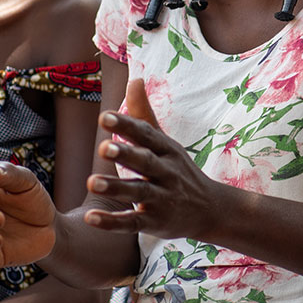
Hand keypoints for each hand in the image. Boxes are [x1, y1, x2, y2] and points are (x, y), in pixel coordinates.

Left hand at [85, 79, 223, 240]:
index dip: (126, 125)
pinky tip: (91, 218)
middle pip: (146, 162)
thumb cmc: (180, 172)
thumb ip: (144, 115)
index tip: (104, 116)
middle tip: (103, 147)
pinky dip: (112, 222)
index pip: (147, 135)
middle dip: (126, 154)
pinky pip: (132, 223)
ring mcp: (162, 200)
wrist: (212, 210)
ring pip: (138, 193)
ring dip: (116, 188)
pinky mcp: (154, 223)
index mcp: (167, 151)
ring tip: (91, 181)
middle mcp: (167, 174)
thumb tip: (135, 79)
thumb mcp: (167, 144)